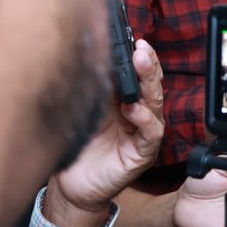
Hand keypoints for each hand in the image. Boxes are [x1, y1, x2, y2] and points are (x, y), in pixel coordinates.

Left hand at [45, 39, 163, 226]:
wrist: (71, 187)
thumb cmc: (78, 147)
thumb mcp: (84, 111)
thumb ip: (94, 90)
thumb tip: (92, 57)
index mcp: (124, 102)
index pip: (137, 75)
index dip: (138, 57)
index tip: (133, 39)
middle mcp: (138, 115)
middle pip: (150, 85)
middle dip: (148, 64)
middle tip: (141, 47)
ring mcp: (142, 134)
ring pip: (155, 104)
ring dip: (149, 83)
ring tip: (142, 65)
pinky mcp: (142, 153)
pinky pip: (150, 133)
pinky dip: (144, 119)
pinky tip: (133, 107)